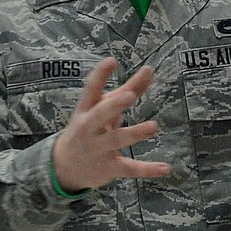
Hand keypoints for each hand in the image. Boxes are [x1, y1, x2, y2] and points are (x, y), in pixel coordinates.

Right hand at [52, 58, 172, 193]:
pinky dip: (147, 169)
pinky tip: (165, 168)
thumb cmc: (90, 128)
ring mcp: (97, 148)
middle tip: (129, 95)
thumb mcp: (104, 108)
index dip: (100, 75)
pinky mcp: (108, 167)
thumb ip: (129, 89)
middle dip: (114, 105)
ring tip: (154, 126)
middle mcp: (88, 128)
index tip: (111, 61)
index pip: (90, 90)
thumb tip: (149, 69)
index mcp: (86, 109)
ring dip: (135, 133)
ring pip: (116, 139)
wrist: (65, 167)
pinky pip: (128, 168)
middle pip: (100, 114)